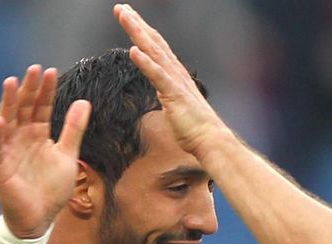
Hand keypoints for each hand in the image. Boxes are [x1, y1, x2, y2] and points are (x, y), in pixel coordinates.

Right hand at [0, 65, 90, 238]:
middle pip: (24, 108)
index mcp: (38, 135)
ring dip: (8, 103)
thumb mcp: (68, 155)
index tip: (51, 72)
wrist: (40, 219)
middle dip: (29, 89)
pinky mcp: (0, 167)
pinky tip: (0, 120)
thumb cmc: (51, 189)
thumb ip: (74, 129)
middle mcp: (22, 138)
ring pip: (7, 122)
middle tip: (34, 69)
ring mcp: (9, 151)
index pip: (41, 107)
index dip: (46, 91)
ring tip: (11, 82)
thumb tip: (84, 101)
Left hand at [115, 4, 229, 156]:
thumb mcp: (177, 110)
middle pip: (153, 42)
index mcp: (175, 76)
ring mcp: (175, 82)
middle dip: (136, 23)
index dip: (142, 31)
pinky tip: (133, 50)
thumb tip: (164, 102)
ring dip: (137, 33)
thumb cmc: (195, 131)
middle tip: (120, 7)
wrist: (211, 141)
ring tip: (123, 15)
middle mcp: (176, 73)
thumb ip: (169, 99)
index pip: (156, 48)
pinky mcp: (174, 95)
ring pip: (153, 52)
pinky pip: (157, 76)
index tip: (129, 17)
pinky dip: (145, 62)